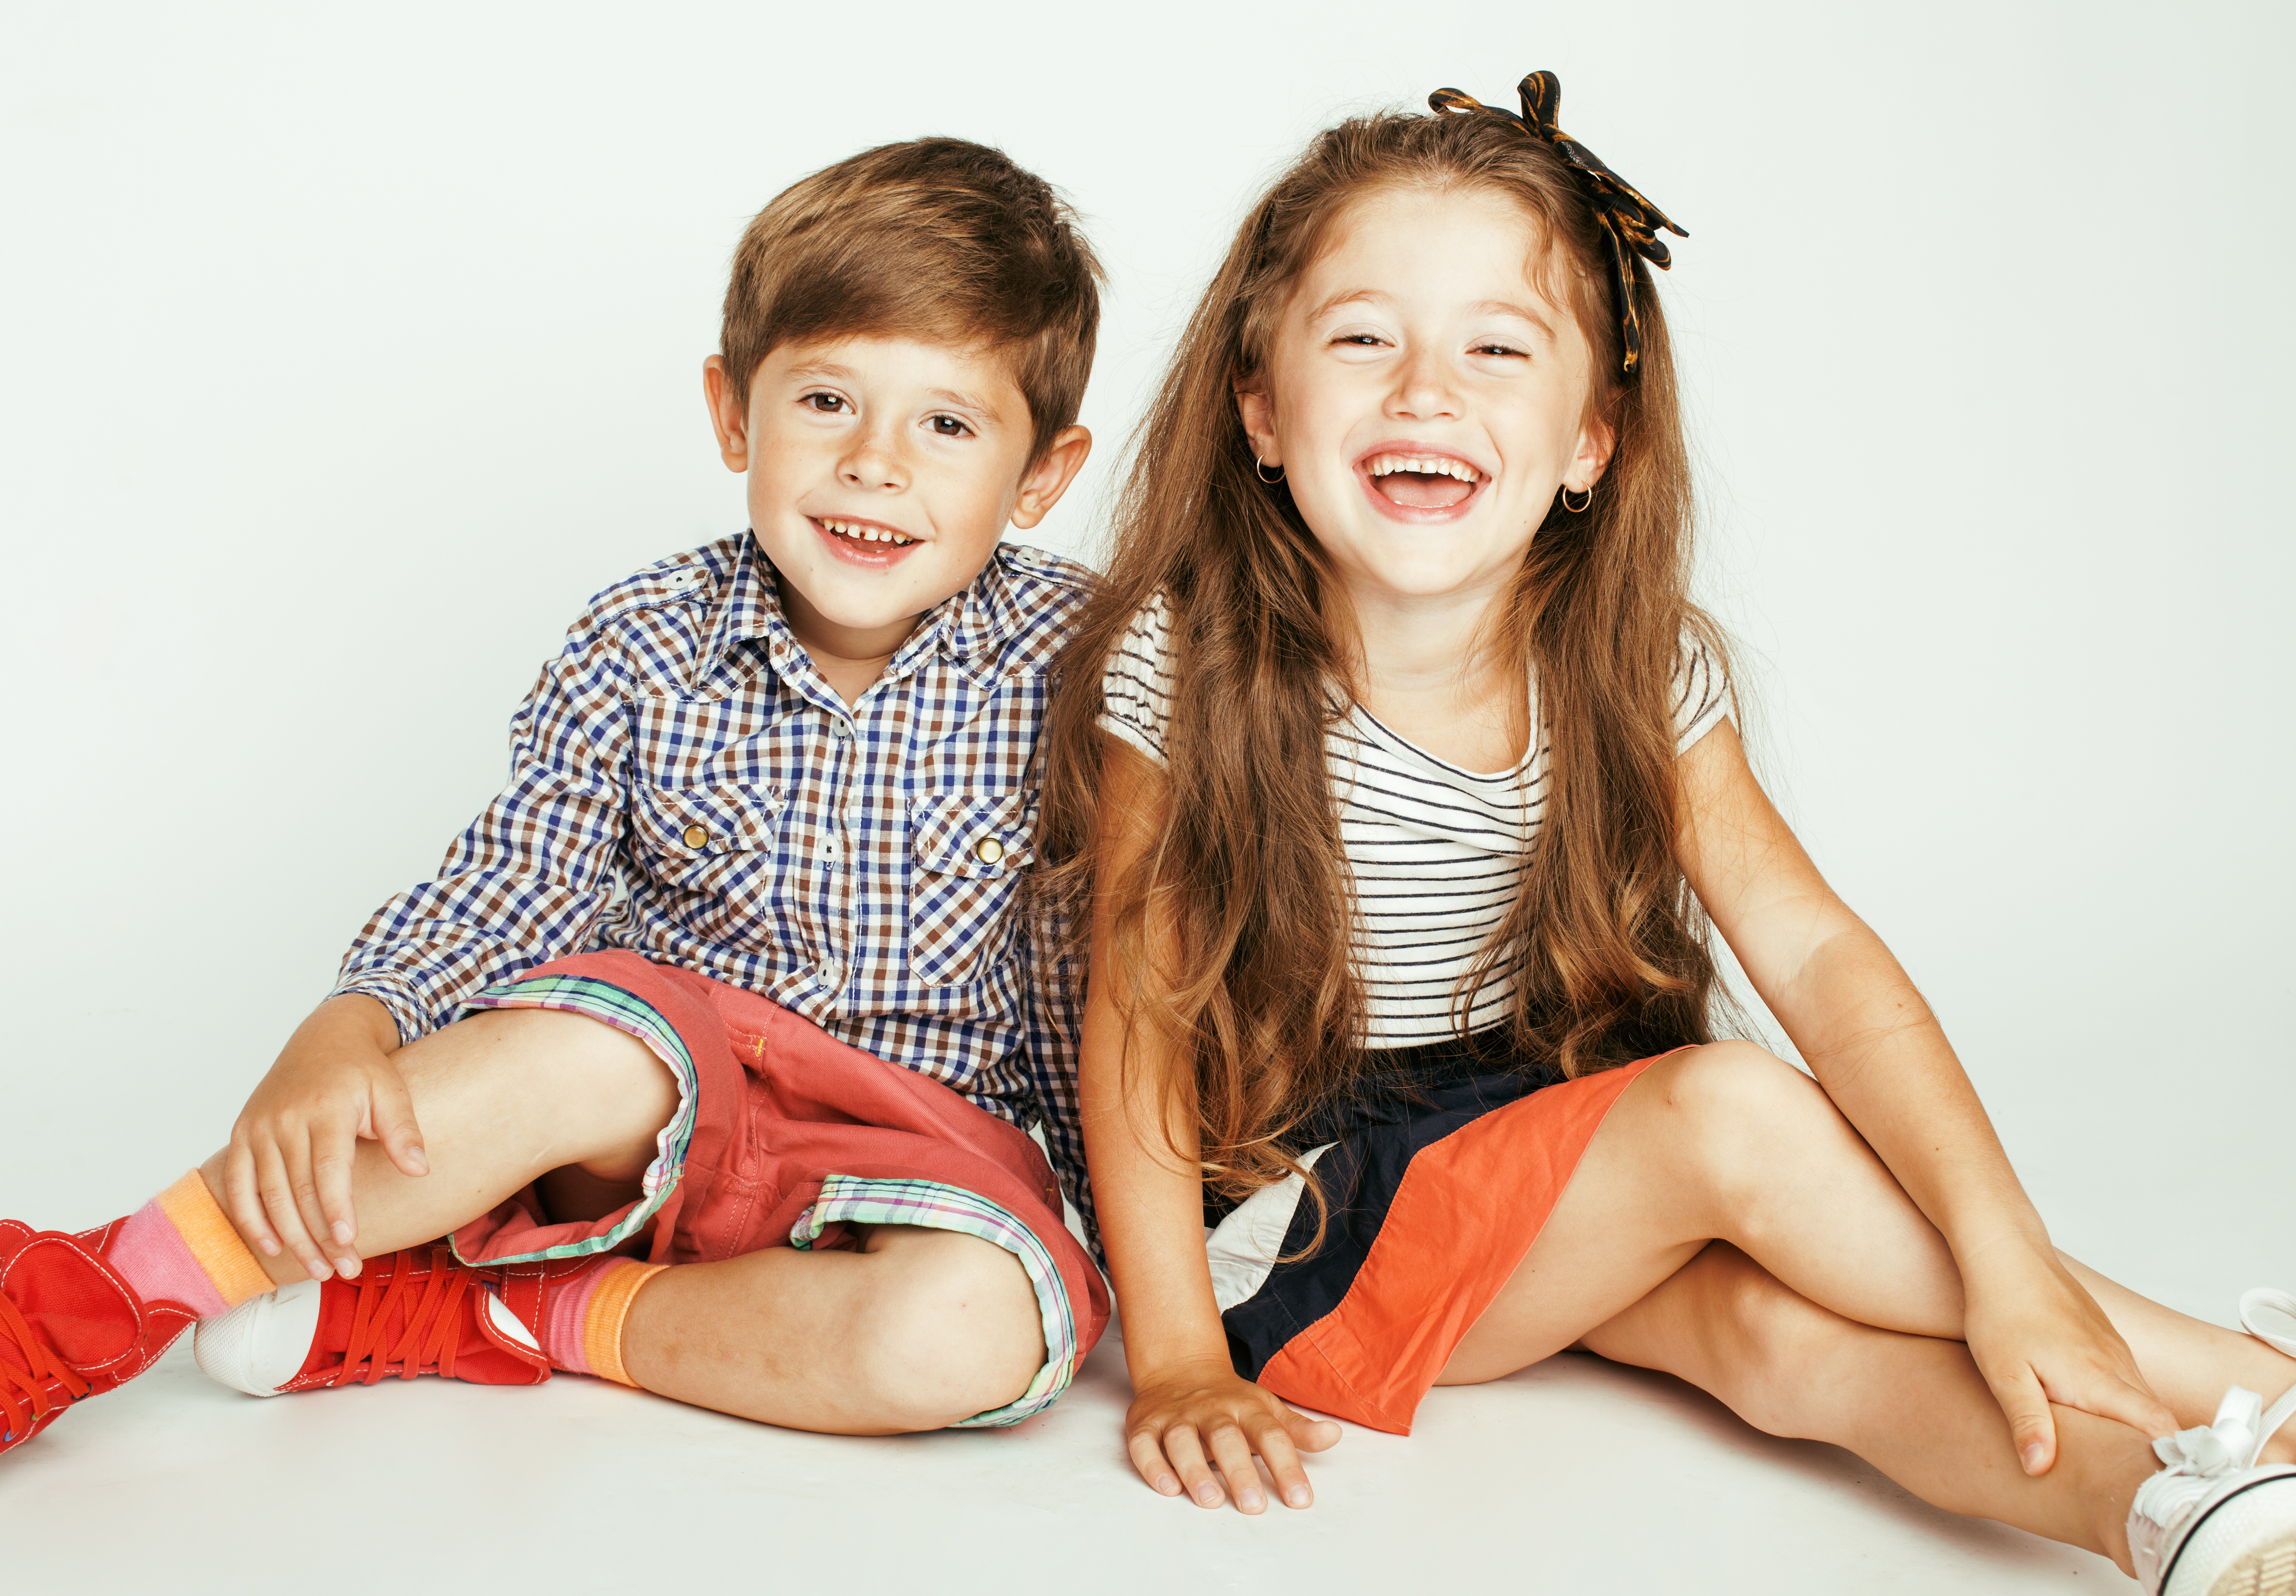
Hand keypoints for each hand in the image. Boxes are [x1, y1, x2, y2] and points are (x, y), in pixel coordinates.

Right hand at [224, 995, 427, 1281]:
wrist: (323, 1038)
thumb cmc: (362, 1070)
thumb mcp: (392, 1090)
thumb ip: (403, 1130)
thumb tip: (419, 1169)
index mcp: (326, 1110)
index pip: (329, 1169)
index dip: (337, 1209)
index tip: (349, 1242)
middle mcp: (285, 1120)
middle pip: (298, 1190)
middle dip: (319, 1237)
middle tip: (341, 1269)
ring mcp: (259, 1128)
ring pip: (268, 1195)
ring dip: (289, 1238)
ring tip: (317, 1269)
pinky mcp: (242, 1134)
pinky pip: (237, 1184)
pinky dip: (250, 1218)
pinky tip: (271, 1246)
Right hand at [1125, 1357, 1341, 1512]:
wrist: (1180, 1368)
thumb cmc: (1230, 1401)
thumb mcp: (1267, 1409)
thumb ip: (1298, 1429)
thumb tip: (1334, 1435)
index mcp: (1245, 1407)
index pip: (1271, 1434)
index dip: (1286, 1466)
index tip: (1301, 1500)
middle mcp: (1211, 1410)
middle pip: (1225, 1437)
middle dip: (1239, 1471)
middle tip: (1254, 1505)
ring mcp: (1177, 1417)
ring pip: (1182, 1440)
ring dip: (1195, 1470)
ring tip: (1210, 1500)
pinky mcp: (1146, 1425)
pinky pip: (1145, 1444)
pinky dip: (1153, 1465)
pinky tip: (1167, 1487)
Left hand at [1958, 1232, 2177, 1473]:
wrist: (2006, 1254)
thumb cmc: (2001, 1311)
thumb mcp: (2004, 1375)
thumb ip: (2028, 1423)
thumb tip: (2041, 1468)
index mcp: (2099, 1380)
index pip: (2158, 1427)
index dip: (2167, 1460)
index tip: (2159, 1487)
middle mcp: (2116, 1364)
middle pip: (2156, 1418)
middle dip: (2154, 1452)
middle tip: (2137, 1485)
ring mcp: (2113, 1349)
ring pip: (2142, 1398)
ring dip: (2137, 1427)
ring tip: (2119, 1460)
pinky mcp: (2102, 1338)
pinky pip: (2127, 1379)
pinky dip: (2124, 1403)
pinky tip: (2099, 1416)